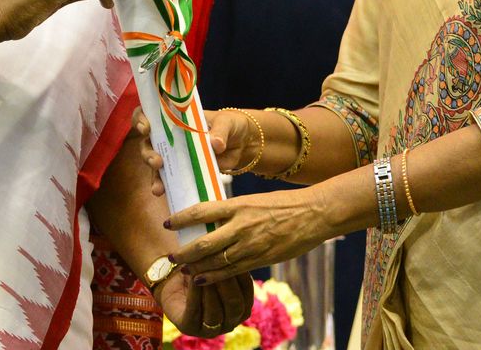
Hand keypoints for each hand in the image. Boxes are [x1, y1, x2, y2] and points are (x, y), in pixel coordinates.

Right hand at [135, 107, 258, 196]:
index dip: (141, 119)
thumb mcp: (226, 123)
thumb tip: (215, 144)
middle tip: (157, 161)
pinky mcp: (184, 171)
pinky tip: (163, 193)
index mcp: (176, 117)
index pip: (150, 114)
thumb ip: (220, 131)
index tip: (146, 128)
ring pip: (155, 163)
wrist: (243, 144)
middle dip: (147, 152)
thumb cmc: (230, 125)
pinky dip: (165, 186)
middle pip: (148, 142)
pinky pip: (169, 179)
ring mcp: (176, 155)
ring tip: (158, 185)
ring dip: (153, 174)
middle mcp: (171, 135)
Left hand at [154, 267, 253, 337]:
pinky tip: (194, 278)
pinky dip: (195, 294)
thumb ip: (230, 267)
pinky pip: (194, 311)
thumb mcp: (218, 267)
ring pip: (215, 313)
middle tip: (220, 265)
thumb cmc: (201, 271)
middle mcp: (229, 323)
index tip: (235, 258)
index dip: (243, 276)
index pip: (247, 293)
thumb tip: (241, 256)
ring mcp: (210, 329)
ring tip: (206, 271)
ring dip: (211, 290)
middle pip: (234, 306)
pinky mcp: (189, 328)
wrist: (173, 279)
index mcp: (242, 309)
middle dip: (228, 285)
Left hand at [168, 188, 333, 284]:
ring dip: (196, 267)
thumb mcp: (253, 201)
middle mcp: (240, 226)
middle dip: (184, 252)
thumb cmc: (283, 204)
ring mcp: (250, 244)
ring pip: (215, 261)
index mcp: (237, 205)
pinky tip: (201, 279)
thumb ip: (233, 211)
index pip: (200, 211)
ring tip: (184, 269)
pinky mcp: (260, 259)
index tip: (168, 222)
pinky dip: (213, 277)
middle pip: (203, 243)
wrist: (312, 213)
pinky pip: (231, 271)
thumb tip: (211, 219)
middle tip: (171, 256)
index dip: (181, 218)